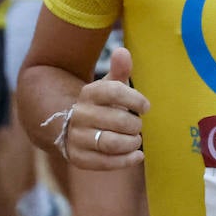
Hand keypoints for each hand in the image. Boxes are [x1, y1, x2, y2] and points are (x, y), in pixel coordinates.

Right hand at [63, 47, 149, 170]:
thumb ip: (119, 69)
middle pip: (118, 120)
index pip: (115, 92)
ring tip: (136, 139)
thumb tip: (123, 52)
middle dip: (135, 125)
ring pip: (111, 143)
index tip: (146, 106)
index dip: (135, 99)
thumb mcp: (109, 85)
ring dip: (131, 142)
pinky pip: (104, 163)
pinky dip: (125, 160)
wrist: (70, 125)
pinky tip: (137, 155)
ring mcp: (77, 137)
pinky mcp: (78, 158)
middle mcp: (80, 114)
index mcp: (89, 93)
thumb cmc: (101, 104)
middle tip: (138, 125)